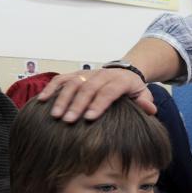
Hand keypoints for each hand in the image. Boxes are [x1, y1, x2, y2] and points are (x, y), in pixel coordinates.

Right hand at [37, 68, 154, 122]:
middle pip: (88, 88)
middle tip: (69, 121)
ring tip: (55, 115)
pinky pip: (61, 79)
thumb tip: (149, 109)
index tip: (90, 118)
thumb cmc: (133, 90)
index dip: (99, 103)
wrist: (125, 72)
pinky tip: (42, 100)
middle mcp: (102, 75)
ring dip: (62, 98)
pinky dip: (51, 88)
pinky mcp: (76, 74)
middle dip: (77, 104)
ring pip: (72, 82)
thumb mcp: (144, 95)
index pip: (109, 91)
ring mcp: (87, 73)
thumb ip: (146, 103)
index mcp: (121, 80)